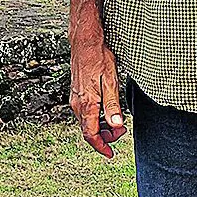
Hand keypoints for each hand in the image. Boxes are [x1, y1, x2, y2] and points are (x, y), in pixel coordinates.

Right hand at [69, 27, 124, 156]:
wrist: (84, 42)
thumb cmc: (98, 58)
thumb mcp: (111, 82)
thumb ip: (113, 105)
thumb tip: (117, 125)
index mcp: (86, 104)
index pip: (91, 134)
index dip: (101, 147)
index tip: (110, 154)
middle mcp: (77, 104)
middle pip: (89, 131)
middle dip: (104, 137)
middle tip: (121, 133)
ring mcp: (75, 99)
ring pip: (87, 122)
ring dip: (101, 128)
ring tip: (117, 123)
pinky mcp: (77, 94)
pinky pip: (85, 113)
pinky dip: (96, 118)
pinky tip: (106, 112)